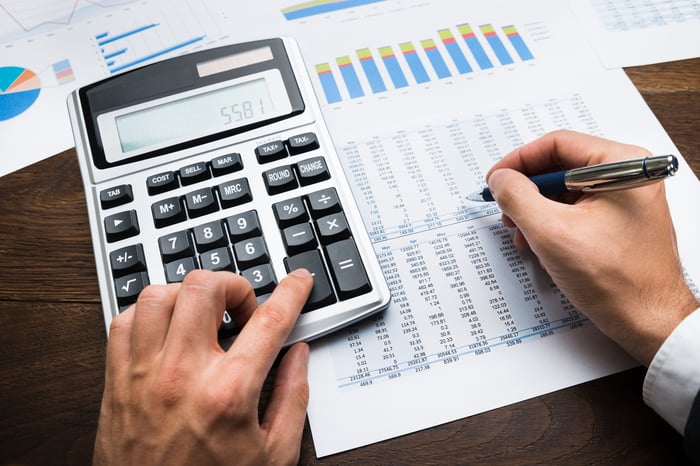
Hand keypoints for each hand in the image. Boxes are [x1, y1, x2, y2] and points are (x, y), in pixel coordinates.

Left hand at [93, 269, 313, 465]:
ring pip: (158, 295)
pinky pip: (123, 321)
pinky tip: (167, 331)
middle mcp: (182, 374)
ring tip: (204, 317)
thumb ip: (293, 398)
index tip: (299, 281)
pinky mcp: (116, 381)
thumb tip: (298, 354)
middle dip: (234, 286)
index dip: (291, 292)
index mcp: (229, 393)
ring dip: (188, 296)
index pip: (269, 320)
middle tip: (242, 311)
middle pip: (205, 288)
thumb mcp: (274, 455)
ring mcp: (143, 374)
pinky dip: (147, 314)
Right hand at [486, 130, 697, 365]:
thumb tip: (500, 179)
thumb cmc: (616, 281)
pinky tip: (537, 242)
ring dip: (535, 208)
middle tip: (504, 206)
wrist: (648, 321)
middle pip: (560, 166)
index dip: (519, 161)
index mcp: (621, 166)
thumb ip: (517, 197)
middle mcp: (628, 175)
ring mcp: (625, 198)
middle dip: (526, 189)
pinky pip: (575, 209)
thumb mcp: (551, 233)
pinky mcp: (619, 220)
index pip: (557, 144)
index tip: (496, 179)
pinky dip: (551, 222)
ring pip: (565, 189)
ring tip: (519, 231)